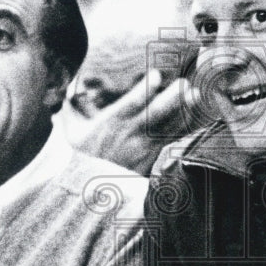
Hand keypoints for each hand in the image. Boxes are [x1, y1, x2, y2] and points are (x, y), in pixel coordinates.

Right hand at [68, 70, 192, 174]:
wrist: (92, 190)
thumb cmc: (82, 156)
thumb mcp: (71, 132)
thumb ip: (70, 108)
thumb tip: (63, 86)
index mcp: (109, 124)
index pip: (128, 106)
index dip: (143, 91)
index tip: (156, 75)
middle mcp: (129, 135)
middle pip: (152, 116)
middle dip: (169, 100)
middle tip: (184, 84)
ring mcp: (144, 148)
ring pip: (167, 127)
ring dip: (184, 112)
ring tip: (198, 96)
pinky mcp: (154, 156)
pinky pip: (174, 139)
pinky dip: (188, 127)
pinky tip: (202, 115)